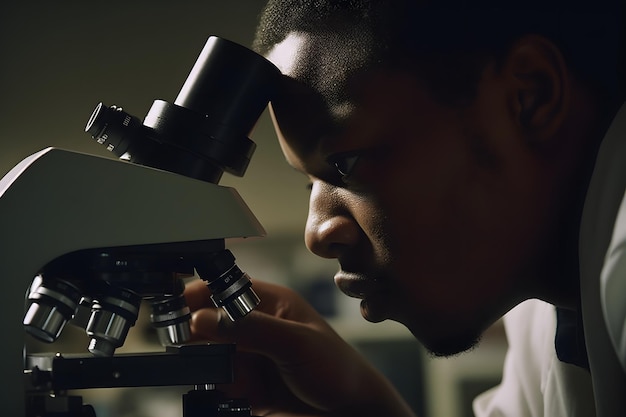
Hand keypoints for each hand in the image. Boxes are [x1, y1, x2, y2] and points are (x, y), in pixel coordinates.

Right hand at [184, 279, 415, 416]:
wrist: (351, 415)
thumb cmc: (338, 370)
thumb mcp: (296, 343)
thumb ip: (251, 328)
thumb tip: (205, 316)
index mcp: (270, 305)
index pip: (226, 289)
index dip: (201, 293)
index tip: (181, 304)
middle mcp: (254, 329)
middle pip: (208, 321)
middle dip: (191, 327)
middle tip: (183, 336)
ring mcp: (247, 360)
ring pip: (206, 354)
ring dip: (198, 359)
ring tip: (204, 364)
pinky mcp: (242, 390)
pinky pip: (212, 386)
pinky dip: (207, 388)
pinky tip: (217, 389)